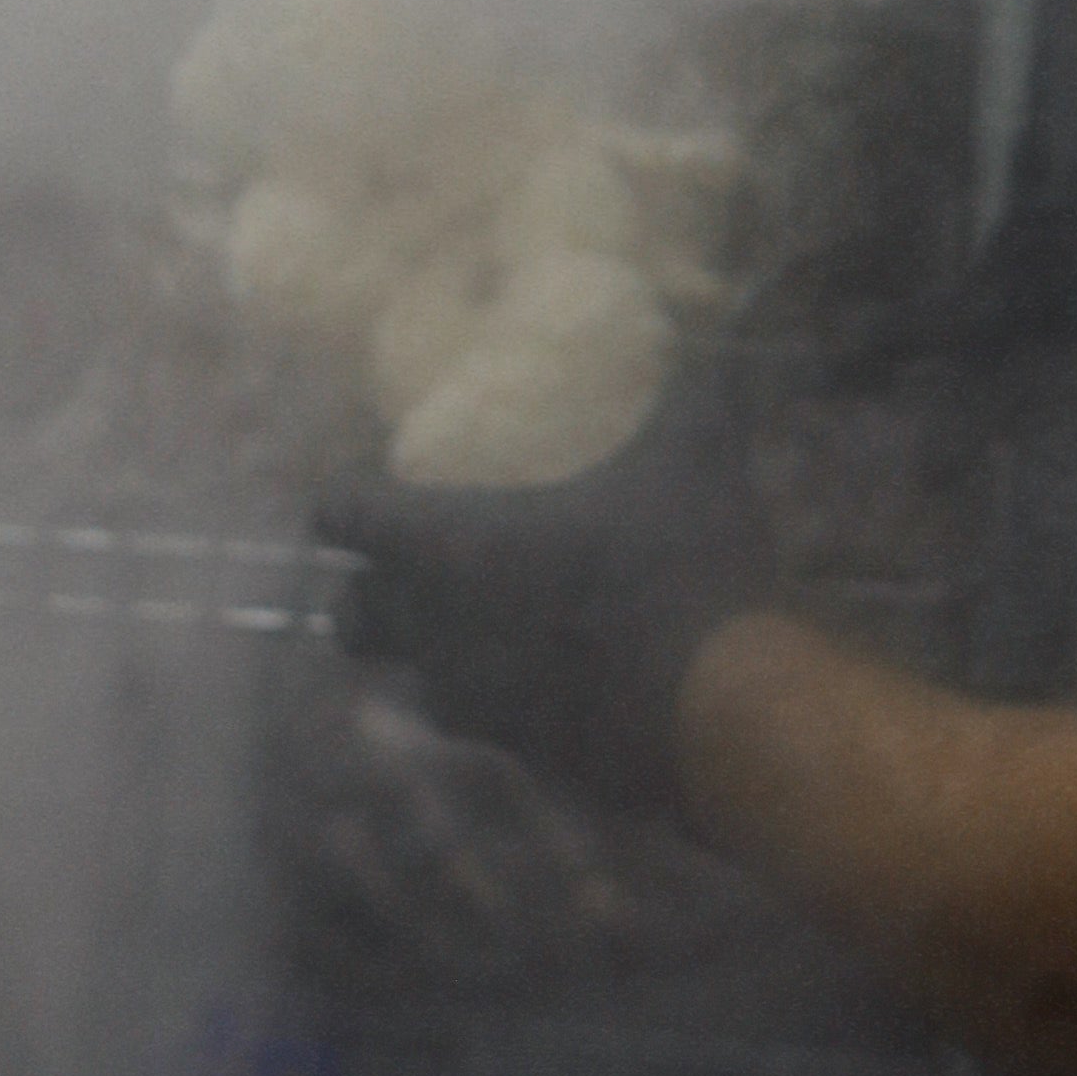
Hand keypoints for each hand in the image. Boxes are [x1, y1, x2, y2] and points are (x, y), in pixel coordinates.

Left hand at [312, 357, 776, 816]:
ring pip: (416, 678)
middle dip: (365, 588)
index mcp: (452, 548)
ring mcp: (478, 704)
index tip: (363, 483)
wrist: (722, 715)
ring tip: (486, 610)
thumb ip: (696, 388)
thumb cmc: (682, 567)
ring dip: (432, 646)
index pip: (347, 516)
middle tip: (407, 558)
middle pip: (352, 617)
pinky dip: (500, 690)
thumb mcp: (694, 457)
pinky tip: (555, 663)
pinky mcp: (524, 755)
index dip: (345, 498)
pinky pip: (484, 719)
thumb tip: (730, 320)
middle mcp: (440, 631)